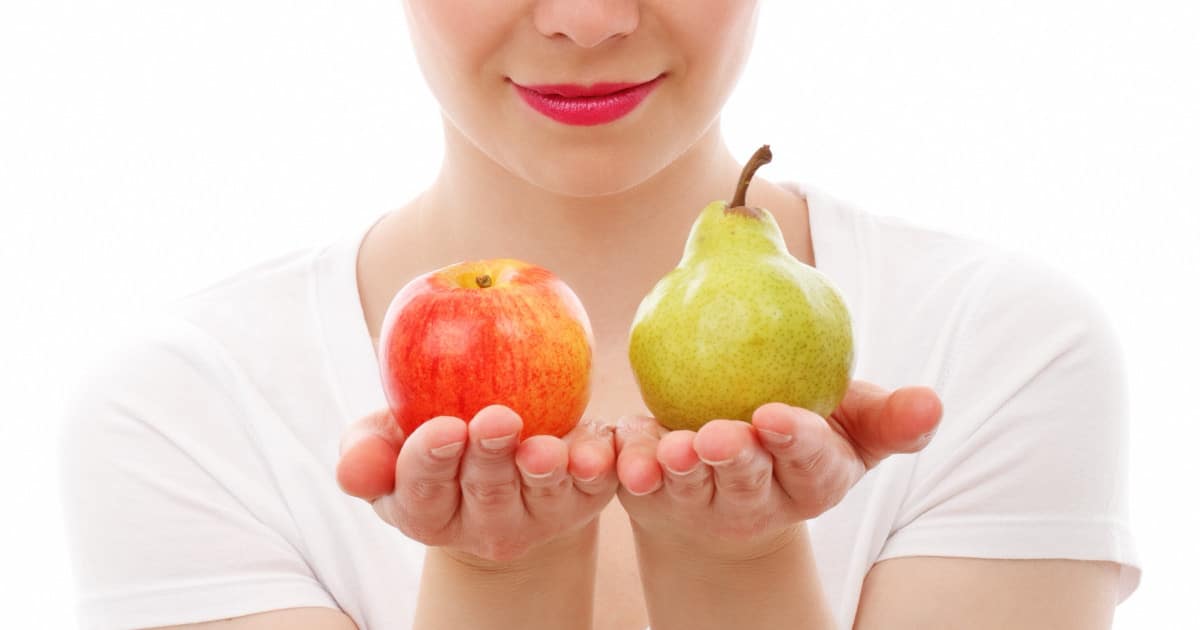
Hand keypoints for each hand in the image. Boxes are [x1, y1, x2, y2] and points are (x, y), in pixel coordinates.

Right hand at [336, 404, 616, 563]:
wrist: (502, 438)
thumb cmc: (434, 432)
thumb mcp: (390, 436)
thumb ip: (366, 451)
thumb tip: (350, 471)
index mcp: (428, 512)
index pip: (423, 494)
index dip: (430, 462)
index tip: (443, 427)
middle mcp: (484, 525)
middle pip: (486, 495)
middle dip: (490, 458)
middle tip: (496, 420)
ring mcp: (538, 515)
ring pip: (542, 495)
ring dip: (543, 470)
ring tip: (542, 447)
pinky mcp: (584, 496)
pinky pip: (595, 483)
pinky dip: (597, 466)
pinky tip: (595, 451)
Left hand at [615, 380, 942, 555]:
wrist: (733, 468)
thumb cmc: (801, 432)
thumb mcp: (851, 423)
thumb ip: (888, 416)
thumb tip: (933, 404)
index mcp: (812, 479)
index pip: (809, 462)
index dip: (796, 442)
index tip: (777, 416)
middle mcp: (758, 498)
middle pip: (746, 480)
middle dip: (735, 460)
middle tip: (719, 436)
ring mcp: (702, 500)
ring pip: (689, 487)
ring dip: (679, 469)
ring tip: (673, 449)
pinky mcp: (654, 493)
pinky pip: (639, 479)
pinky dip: (631, 467)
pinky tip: (624, 455)